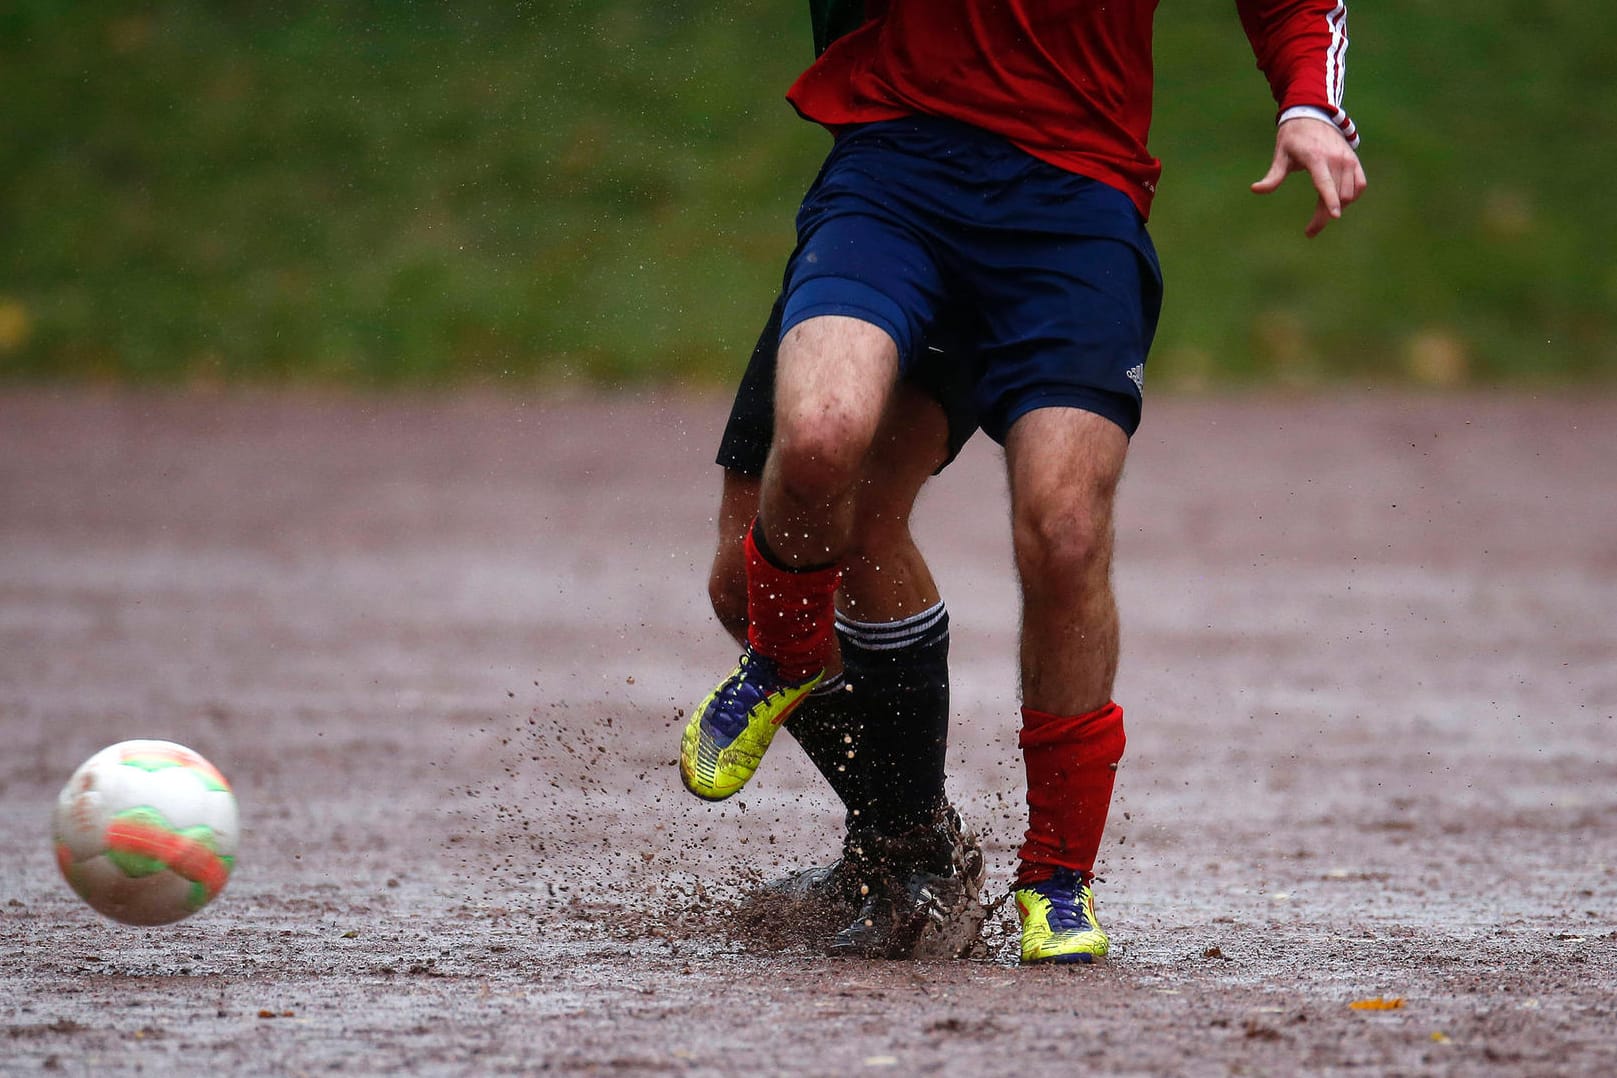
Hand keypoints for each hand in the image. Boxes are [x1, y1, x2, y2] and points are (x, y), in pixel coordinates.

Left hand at [1251, 117, 1366, 237]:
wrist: (1314, 115)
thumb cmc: (1293, 137)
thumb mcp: (1280, 155)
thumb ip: (1272, 176)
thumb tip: (1255, 189)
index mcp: (1315, 158)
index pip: (1325, 182)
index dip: (1330, 200)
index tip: (1334, 217)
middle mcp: (1335, 158)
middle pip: (1337, 195)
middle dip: (1325, 216)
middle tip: (1310, 231)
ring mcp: (1347, 159)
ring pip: (1349, 193)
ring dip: (1337, 208)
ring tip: (1321, 215)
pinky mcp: (1354, 160)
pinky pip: (1360, 184)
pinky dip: (1351, 196)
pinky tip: (1339, 203)